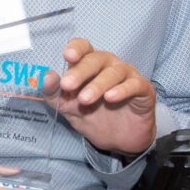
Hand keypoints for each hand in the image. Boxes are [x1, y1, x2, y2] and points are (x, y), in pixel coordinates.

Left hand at [53, 37, 155, 157]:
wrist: (120, 142)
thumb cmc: (95, 118)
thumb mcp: (69, 108)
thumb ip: (55, 94)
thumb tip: (45, 77)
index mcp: (90, 65)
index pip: (84, 48)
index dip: (77, 48)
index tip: (67, 56)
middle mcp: (109, 66)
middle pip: (96, 59)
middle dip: (80, 71)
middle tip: (67, 85)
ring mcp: (128, 76)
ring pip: (114, 72)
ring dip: (98, 84)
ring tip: (85, 99)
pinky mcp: (143, 90)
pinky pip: (134, 84)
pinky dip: (122, 90)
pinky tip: (110, 98)